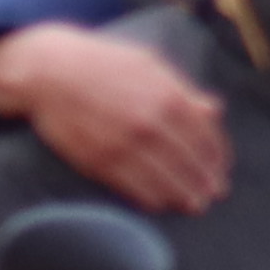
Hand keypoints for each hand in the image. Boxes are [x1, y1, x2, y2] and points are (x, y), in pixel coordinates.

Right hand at [0, 28, 227, 211]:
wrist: (47, 71)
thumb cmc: (102, 63)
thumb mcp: (149, 65)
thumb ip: (184, 90)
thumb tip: (214, 110)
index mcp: (169, 98)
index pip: (205, 137)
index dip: (217, 156)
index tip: (221, 167)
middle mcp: (151, 124)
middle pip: (190, 163)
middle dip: (207, 181)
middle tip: (216, 193)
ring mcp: (125, 145)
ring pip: (166, 180)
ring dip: (185, 196)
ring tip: (196, 205)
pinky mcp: (99, 160)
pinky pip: (134, 187)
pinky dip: (152, 198)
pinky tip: (161, 203)